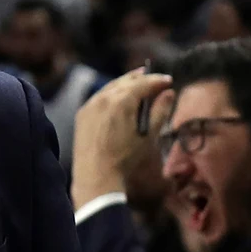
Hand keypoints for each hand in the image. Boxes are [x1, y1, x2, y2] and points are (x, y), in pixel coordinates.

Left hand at [72, 68, 174, 203]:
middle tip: (153, 76)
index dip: (157, 80)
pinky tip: (117, 97)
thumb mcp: (148, 135)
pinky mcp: (81, 114)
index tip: (168, 80)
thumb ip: (159, 111)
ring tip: (136, 81)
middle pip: (125, 81)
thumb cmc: (125, 158)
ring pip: (111, 87)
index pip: (143, 84)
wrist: (96, 176)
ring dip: (125, 83)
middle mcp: (103, 98)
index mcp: (121, 101)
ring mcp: (89, 105)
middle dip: (141, 78)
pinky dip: (111, 94)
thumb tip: (169, 93)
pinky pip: (99, 97)